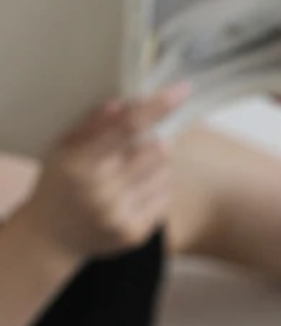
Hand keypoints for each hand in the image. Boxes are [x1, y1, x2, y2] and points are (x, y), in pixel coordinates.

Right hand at [18, 85, 188, 263]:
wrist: (53, 235)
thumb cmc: (62, 181)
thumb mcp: (65, 147)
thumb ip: (95, 125)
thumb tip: (128, 103)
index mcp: (79, 164)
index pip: (126, 128)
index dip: (156, 108)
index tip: (181, 91)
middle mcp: (101, 192)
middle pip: (156, 151)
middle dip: (153, 141)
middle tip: (136, 147)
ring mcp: (120, 216)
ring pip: (165, 174)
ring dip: (156, 167)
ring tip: (129, 174)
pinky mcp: (136, 234)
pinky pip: (165, 198)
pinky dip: (156, 189)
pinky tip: (132, 193)